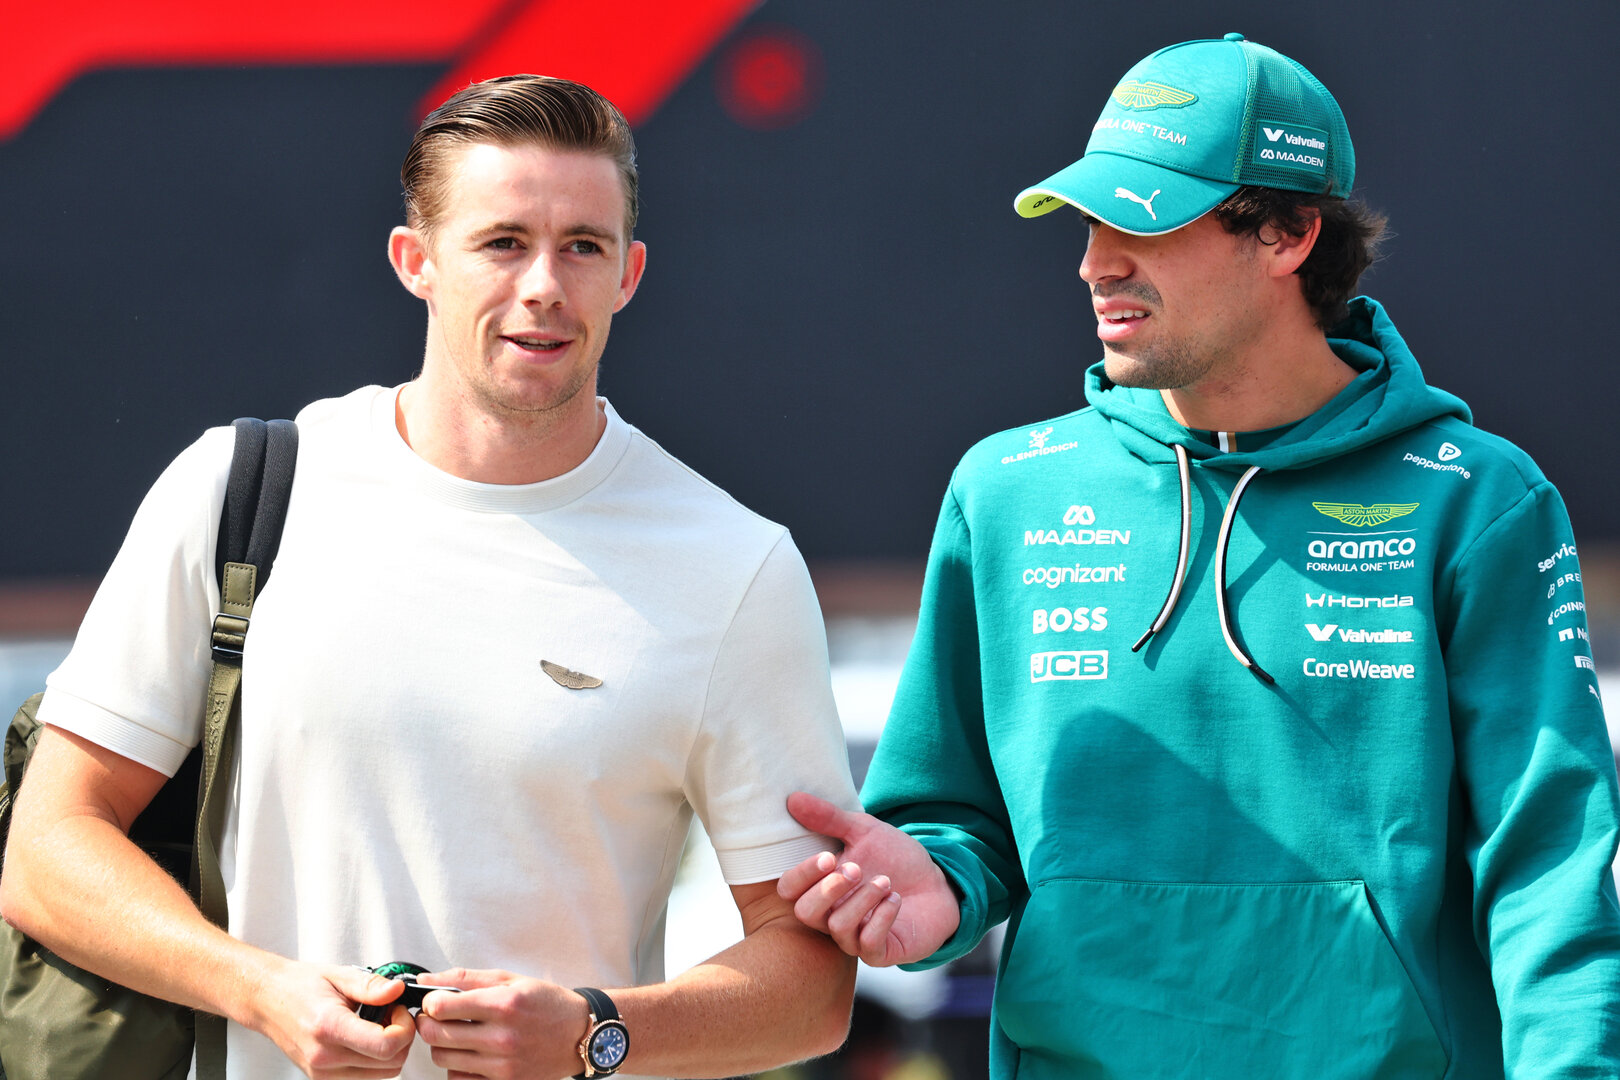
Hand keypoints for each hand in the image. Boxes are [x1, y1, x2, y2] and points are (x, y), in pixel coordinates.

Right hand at [252, 962, 415, 1078]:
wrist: (267, 1001)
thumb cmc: (298, 986)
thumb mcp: (338, 975)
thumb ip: (370, 986)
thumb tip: (397, 991)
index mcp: (329, 1027)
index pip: (385, 1046)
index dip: (404, 1028)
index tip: (399, 1009)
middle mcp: (324, 1057)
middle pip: (389, 1064)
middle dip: (402, 1037)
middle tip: (393, 1013)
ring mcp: (322, 1073)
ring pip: (381, 1074)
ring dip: (390, 1050)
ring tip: (379, 1023)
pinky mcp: (322, 1078)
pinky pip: (364, 1076)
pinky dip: (374, 1058)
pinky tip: (367, 1036)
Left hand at [415, 969, 590, 1078]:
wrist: (579, 1034)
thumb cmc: (546, 1003)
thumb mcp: (511, 980)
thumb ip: (466, 979)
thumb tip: (425, 981)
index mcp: (504, 1004)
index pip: (441, 1006)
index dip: (430, 1002)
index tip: (435, 1000)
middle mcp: (502, 1037)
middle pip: (436, 1035)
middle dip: (428, 1023)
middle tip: (436, 1017)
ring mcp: (502, 1065)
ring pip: (443, 1058)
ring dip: (442, 1044)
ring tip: (457, 1033)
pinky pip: (458, 1079)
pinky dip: (456, 1066)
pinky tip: (469, 1052)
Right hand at [778, 792, 960, 966]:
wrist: (937, 883)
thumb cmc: (895, 858)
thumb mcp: (864, 830)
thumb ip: (829, 817)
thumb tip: (793, 798)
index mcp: (821, 886)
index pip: (789, 890)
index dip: (802, 875)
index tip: (828, 857)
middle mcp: (830, 915)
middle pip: (805, 913)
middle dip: (829, 889)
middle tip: (857, 869)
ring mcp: (854, 937)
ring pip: (838, 927)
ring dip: (863, 900)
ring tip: (886, 881)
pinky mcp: (880, 952)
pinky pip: (869, 944)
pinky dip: (881, 918)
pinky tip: (895, 899)